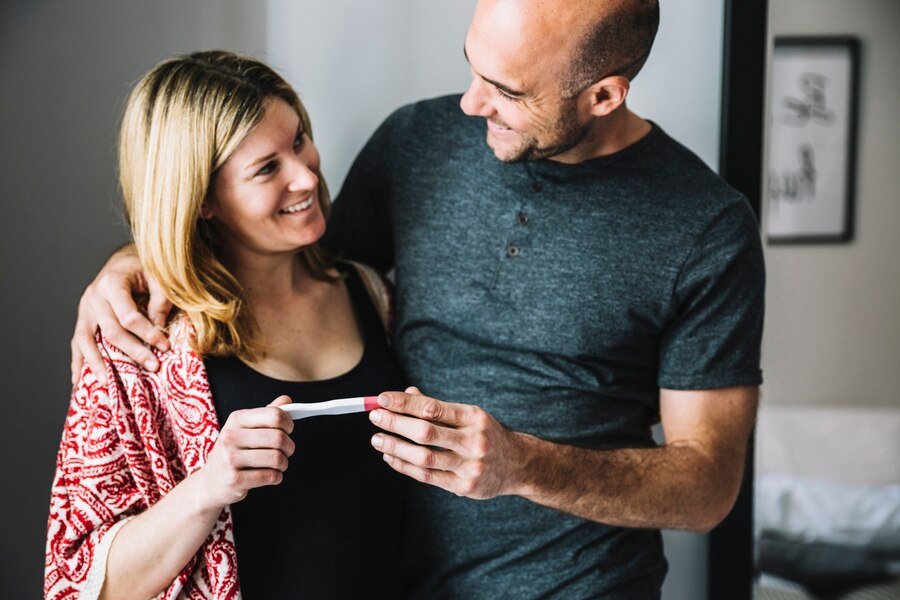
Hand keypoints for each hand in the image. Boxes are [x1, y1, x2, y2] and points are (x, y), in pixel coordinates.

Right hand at [71, 245, 172, 384]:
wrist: (124, 260)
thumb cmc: (145, 268)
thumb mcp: (158, 277)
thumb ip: (160, 301)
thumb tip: (159, 328)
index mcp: (112, 282)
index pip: (128, 316)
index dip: (148, 333)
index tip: (165, 347)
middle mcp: (94, 297)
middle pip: (111, 331)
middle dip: (133, 351)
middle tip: (153, 366)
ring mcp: (85, 309)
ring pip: (86, 340)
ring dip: (98, 363)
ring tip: (108, 382)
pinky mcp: (83, 319)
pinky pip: (77, 342)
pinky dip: (78, 361)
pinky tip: (78, 379)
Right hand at [196, 395, 295, 509]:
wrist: (211, 481)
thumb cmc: (234, 450)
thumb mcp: (246, 428)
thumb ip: (267, 413)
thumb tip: (287, 399)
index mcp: (236, 419)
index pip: (274, 415)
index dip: (288, 423)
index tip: (289, 430)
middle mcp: (230, 437)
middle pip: (278, 437)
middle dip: (289, 446)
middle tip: (287, 451)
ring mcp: (230, 459)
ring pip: (276, 458)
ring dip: (284, 463)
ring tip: (279, 464)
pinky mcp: (234, 479)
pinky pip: (270, 476)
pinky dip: (277, 477)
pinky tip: (271, 475)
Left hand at [369, 387, 526, 498]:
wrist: (519, 466)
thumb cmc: (486, 434)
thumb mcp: (469, 416)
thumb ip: (438, 407)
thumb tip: (407, 393)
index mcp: (474, 417)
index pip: (433, 408)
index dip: (404, 403)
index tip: (382, 399)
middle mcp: (474, 441)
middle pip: (426, 432)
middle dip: (396, 424)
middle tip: (375, 417)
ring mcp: (470, 466)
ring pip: (424, 457)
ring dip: (396, 448)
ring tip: (377, 440)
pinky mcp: (465, 487)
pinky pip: (428, 477)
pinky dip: (405, 466)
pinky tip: (391, 457)